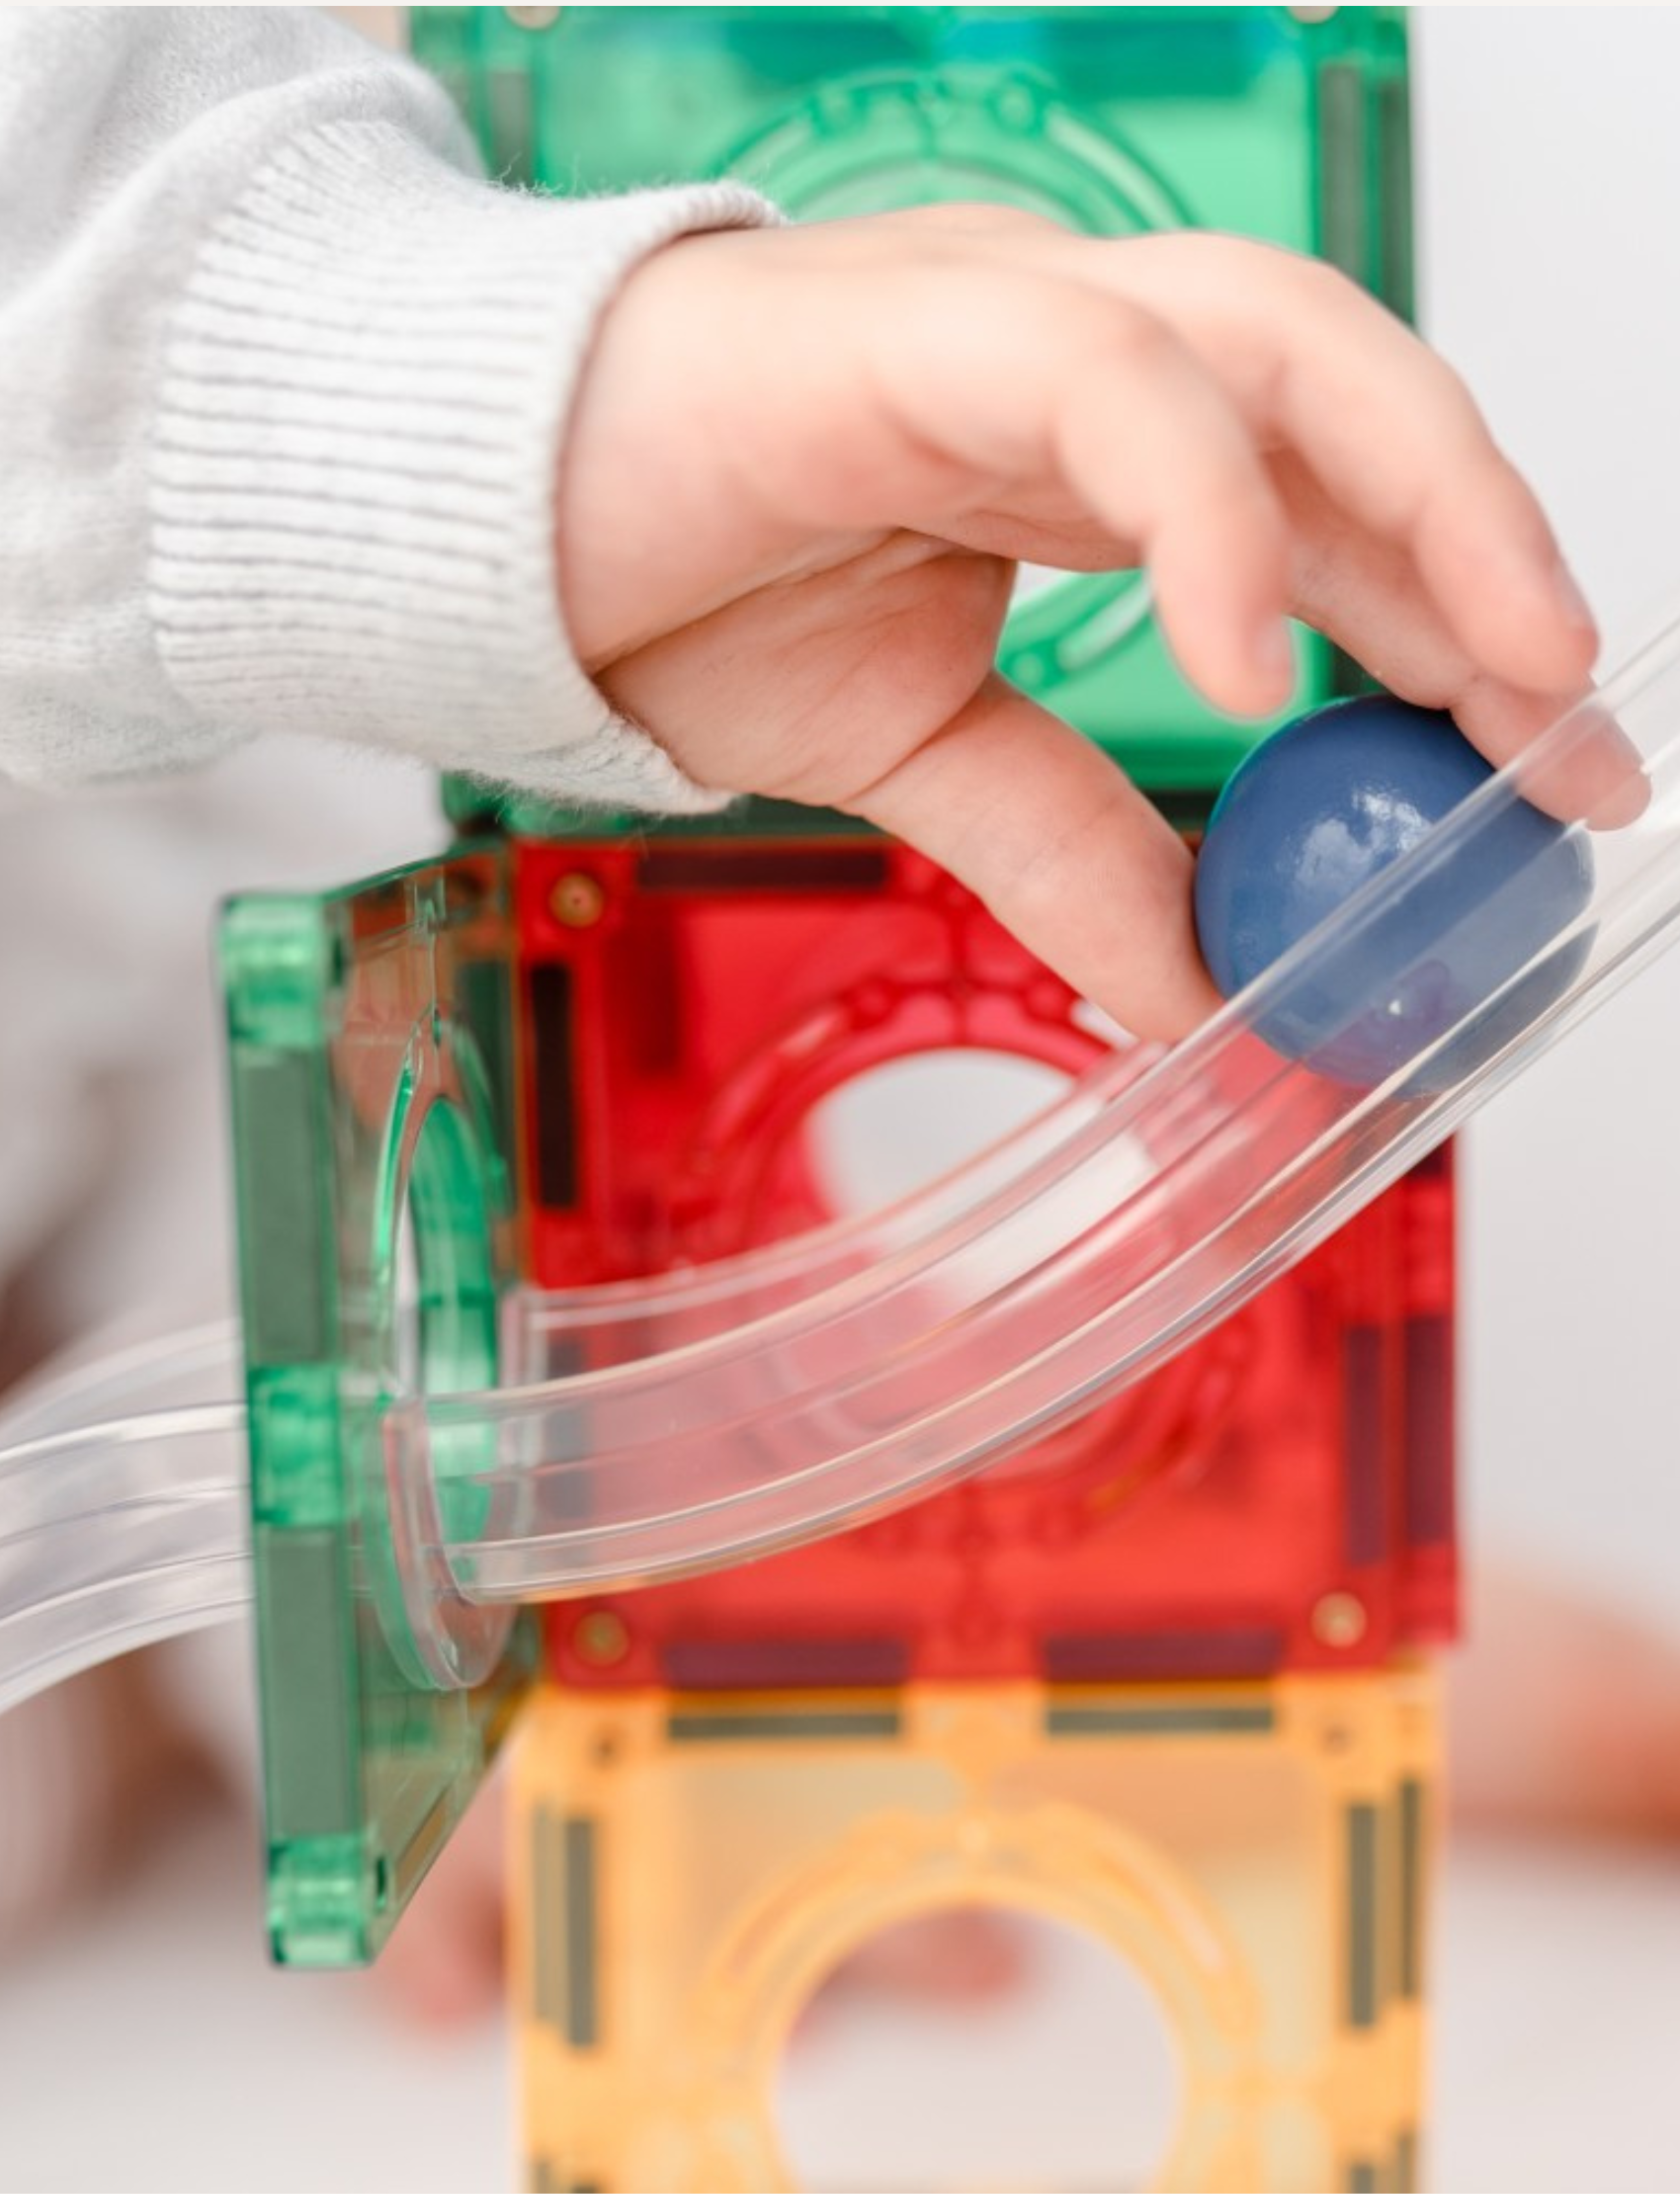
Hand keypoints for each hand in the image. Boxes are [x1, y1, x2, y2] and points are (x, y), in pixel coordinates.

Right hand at [558, 209, 1601, 1038]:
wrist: (471, 531)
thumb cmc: (674, 590)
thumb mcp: (922, 764)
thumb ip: (1076, 855)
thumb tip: (1213, 999)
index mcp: (1087, 454)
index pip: (1328, 512)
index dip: (1456, 631)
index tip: (1549, 778)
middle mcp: (1075, 357)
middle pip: (1350, 403)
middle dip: (1486, 562)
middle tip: (1571, 739)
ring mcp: (1001, 317)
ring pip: (1276, 343)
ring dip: (1421, 505)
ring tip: (1509, 678)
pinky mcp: (912, 326)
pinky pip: (1103, 385)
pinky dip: (1201, 516)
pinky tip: (1249, 666)